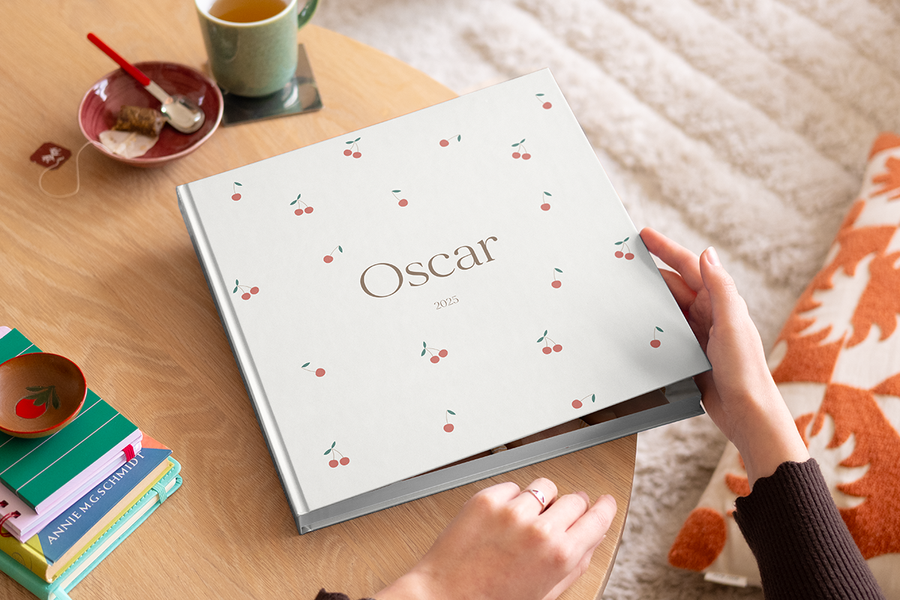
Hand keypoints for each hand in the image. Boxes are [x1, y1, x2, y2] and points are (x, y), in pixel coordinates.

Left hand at [375, 478, 616, 599]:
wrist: (444, 597)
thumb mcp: (546, 593)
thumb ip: (574, 565)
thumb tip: (592, 539)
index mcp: (560, 555)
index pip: (597, 518)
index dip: (603, 508)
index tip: (604, 502)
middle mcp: (538, 529)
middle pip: (574, 498)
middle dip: (571, 508)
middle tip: (559, 517)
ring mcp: (511, 511)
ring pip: (544, 487)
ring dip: (541, 501)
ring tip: (525, 521)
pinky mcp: (486, 499)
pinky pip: (512, 487)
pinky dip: (511, 499)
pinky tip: (502, 520)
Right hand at [640, 228, 807, 485]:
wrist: (747, 414)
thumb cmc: (745, 370)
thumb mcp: (732, 325)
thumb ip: (721, 289)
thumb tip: (707, 253)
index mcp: (721, 302)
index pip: (690, 267)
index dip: (666, 249)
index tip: (643, 235)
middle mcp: (710, 315)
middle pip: (675, 286)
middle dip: (651, 272)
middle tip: (623, 262)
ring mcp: (699, 335)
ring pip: (668, 308)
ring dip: (648, 298)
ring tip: (621, 289)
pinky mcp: (690, 355)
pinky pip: (665, 332)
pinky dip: (649, 325)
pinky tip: (632, 325)